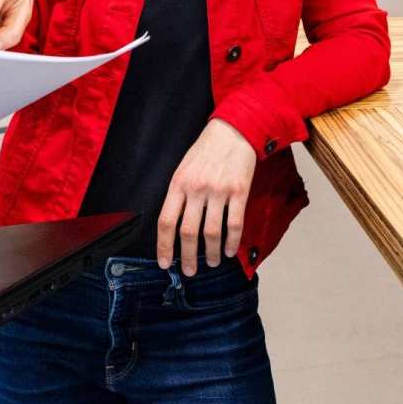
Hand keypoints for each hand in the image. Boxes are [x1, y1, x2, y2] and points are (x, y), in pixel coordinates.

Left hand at [156, 119, 255, 274]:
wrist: (232, 132)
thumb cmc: (205, 151)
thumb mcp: (183, 168)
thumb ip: (179, 194)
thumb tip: (174, 224)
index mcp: (178, 183)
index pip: (166, 220)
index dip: (163, 245)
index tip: (164, 262)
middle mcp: (196, 189)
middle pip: (188, 231)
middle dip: (187, 256)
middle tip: (189, 272)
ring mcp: (218, 191)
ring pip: (211, 232)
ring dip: (210, 253)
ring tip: (210, 263)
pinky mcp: (239, 192)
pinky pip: (234, 224)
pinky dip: (231, 242)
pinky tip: (228, 251)